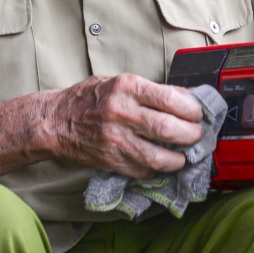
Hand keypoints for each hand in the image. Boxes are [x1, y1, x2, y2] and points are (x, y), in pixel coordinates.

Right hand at [38, 74, 203, 179]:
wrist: (55, 121)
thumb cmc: (89, 98)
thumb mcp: (120, 82)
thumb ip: (152, 91)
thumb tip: (188, 99)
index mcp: (126, 87)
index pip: (170, 98)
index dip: (191, 109)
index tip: (199, 114)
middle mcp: (121, 113)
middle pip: (168, 128)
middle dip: (191, 134)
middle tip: (198, 135)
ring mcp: (115, 140)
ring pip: (158, 156)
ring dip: (179, 158)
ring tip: (184, 154)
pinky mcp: (111, 161)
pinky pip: (143, 170)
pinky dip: (158, 169)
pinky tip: (162, 163)